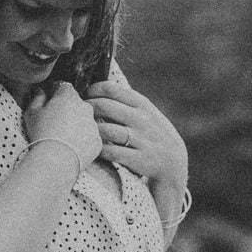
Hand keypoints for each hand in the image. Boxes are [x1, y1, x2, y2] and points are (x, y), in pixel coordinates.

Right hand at [23, 81, 101, 169]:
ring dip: (76, 126)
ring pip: (85, 121)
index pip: (64, 87)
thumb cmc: (41, 134)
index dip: (56, 94)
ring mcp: (94, 125)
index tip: (50, 103)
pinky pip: (90, 138)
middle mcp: (86, 107)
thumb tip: (41, 92)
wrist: (56, 160)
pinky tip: (70, 148)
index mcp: (69, 96)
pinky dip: (82, 141)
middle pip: (76, 104)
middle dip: (67, 110)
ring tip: (62, 139)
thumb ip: (37, 98)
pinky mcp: (98, 142)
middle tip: (54, 123)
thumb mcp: (32, 113)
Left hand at [88, 78, 188, 215]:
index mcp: (142, 104)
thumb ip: (125, 101)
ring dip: (90, 131)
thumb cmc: (151, 132)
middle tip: (78, 114)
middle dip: (87, 108)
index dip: (93, 90)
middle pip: (104, 106)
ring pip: (105, 130)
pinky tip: (94, 149)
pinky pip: (111, 152)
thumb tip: (96, 89)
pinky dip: (99, 150)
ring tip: (83, 132)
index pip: (111, 89)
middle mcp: (141, 120)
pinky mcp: (138, 159)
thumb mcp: (145, 112)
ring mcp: (140, 139)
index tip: (85, 96)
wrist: (173, 162)